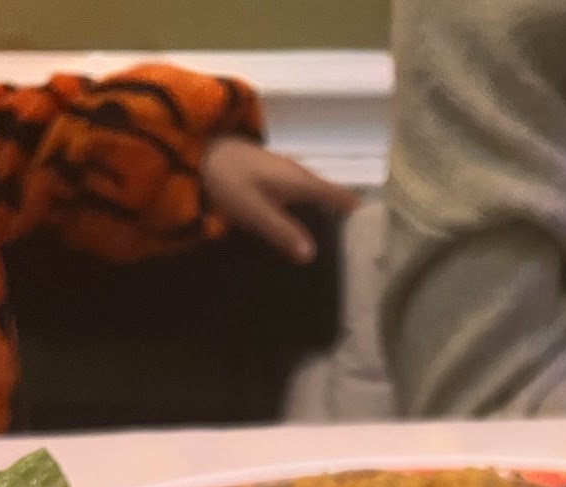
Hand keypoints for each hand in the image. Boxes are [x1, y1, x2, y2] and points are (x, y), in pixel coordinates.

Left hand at [200, 137, 358, 264]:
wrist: (194, 151)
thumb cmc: (225, 179)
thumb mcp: (252, 210)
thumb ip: (281, 231)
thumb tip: (312, 255)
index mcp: (299, 180)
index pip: (338, 195)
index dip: (355, 211)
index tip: (371, 232)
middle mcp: (297, 173)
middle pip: (328, 195)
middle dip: (342, 216)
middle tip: (355, 245)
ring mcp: (283, 172)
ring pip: (312, 195)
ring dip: (323, 214)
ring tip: (333, 241)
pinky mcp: (269, 175)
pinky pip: (297, 195)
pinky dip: (305, 210)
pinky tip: (301, 226)